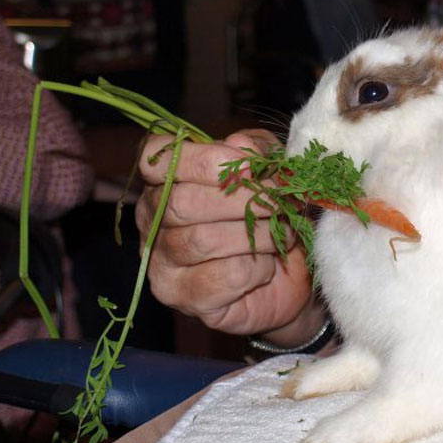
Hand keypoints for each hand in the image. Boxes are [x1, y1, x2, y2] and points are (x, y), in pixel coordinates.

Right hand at [136, 129, 314, 335]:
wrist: (290, 279)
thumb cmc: (272, 217)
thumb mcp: (272, 171)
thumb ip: (258, 151)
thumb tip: (241, 146)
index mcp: (166, 178)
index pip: (156, 158)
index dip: (201, 159)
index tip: (249, 165)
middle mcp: (152, 219)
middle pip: (181, 202)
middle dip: (242, 199)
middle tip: (280, 202)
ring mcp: (160, 261)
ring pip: (204, 240)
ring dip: (257, 234)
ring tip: (281, 234)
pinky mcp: (182, 296)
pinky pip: (225, 275)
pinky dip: (257, 268)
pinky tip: (265, 267)